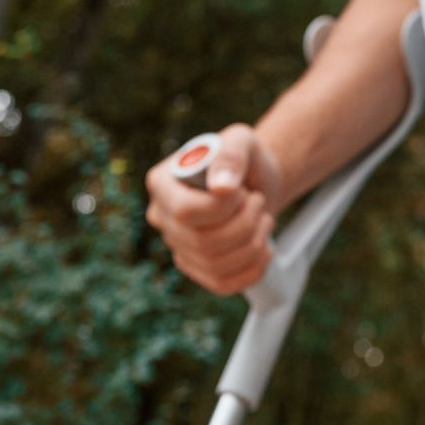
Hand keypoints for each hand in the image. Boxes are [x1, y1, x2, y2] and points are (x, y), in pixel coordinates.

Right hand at [144, 123, 281, 295]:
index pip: (185, 212)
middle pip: (202, 243)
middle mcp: (162, 218)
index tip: (241, 191)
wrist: (254, 182)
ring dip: (253, 243)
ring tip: (263, 218)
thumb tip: (221, 188)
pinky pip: (222, 284)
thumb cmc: (242, 158)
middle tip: (258, 202)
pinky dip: (253, 269)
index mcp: (161, 184)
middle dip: (244, 224)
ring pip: (215, 265)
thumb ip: (231, 155)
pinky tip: (263, 247)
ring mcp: (178, 247)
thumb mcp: (240, 140)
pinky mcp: (197, 269)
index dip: (222, 208)